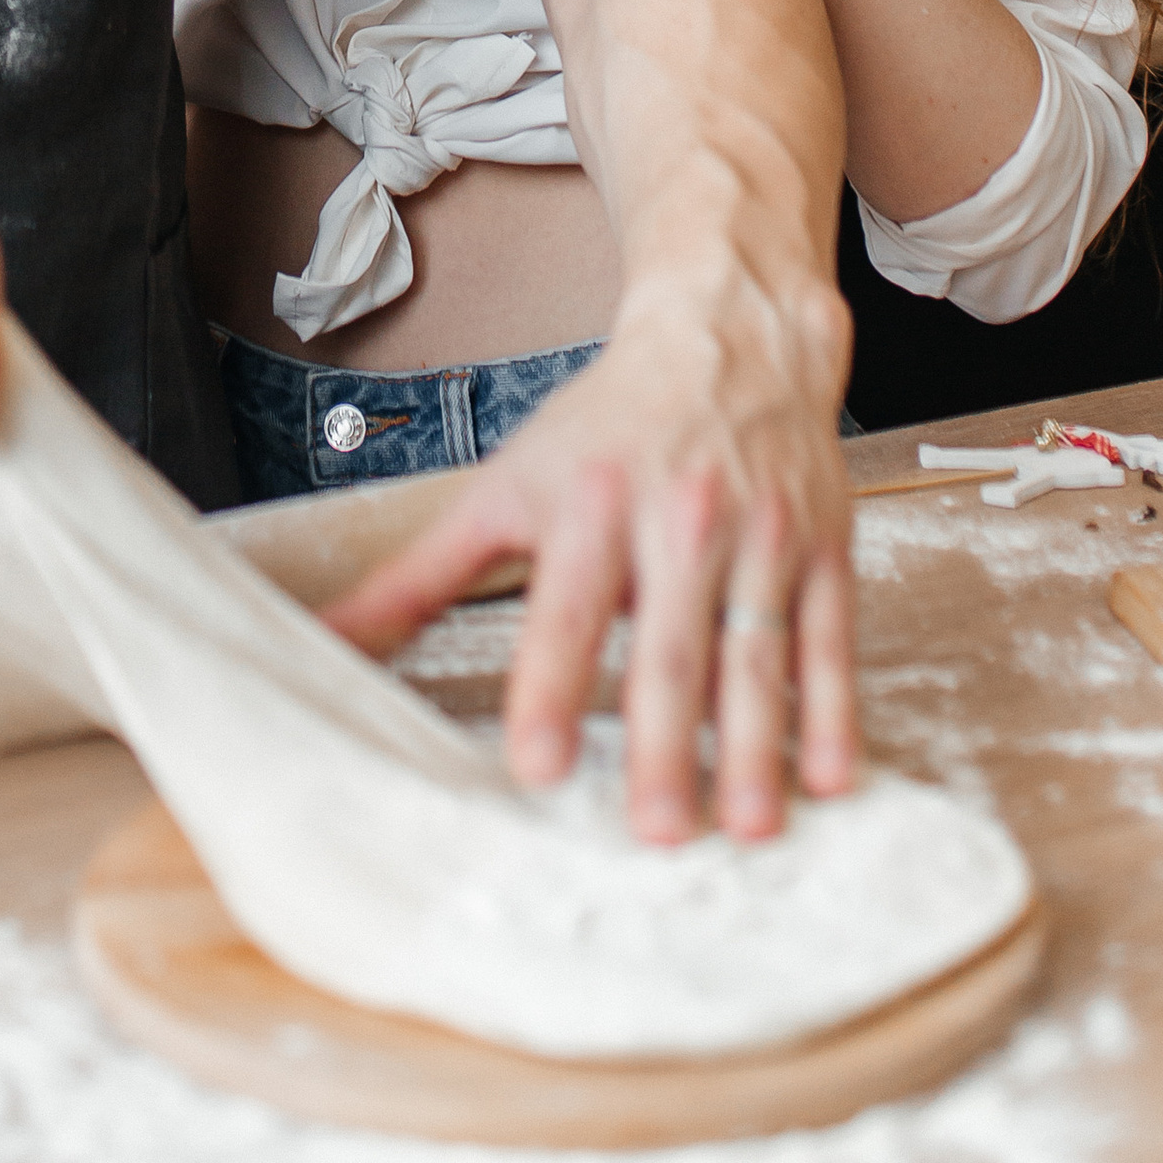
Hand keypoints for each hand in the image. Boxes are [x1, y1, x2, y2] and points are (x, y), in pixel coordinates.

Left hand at [323, 267, 855, 840]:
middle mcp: (679, 520)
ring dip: (755, 745)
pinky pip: (829, 637)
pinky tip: (831, 777)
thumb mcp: (508, 485)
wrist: (730, 333)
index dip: (553, 684)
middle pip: (670, 646)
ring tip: (746, 825)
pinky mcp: (819, 548)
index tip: (540, 762)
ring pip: (756, 652)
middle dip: (666, 742)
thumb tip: (330, 640)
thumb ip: (423, 575)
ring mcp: (757, 536)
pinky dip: (832, 710)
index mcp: (593, 508)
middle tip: (658, 830)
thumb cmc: (607, 426)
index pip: (568, 608)